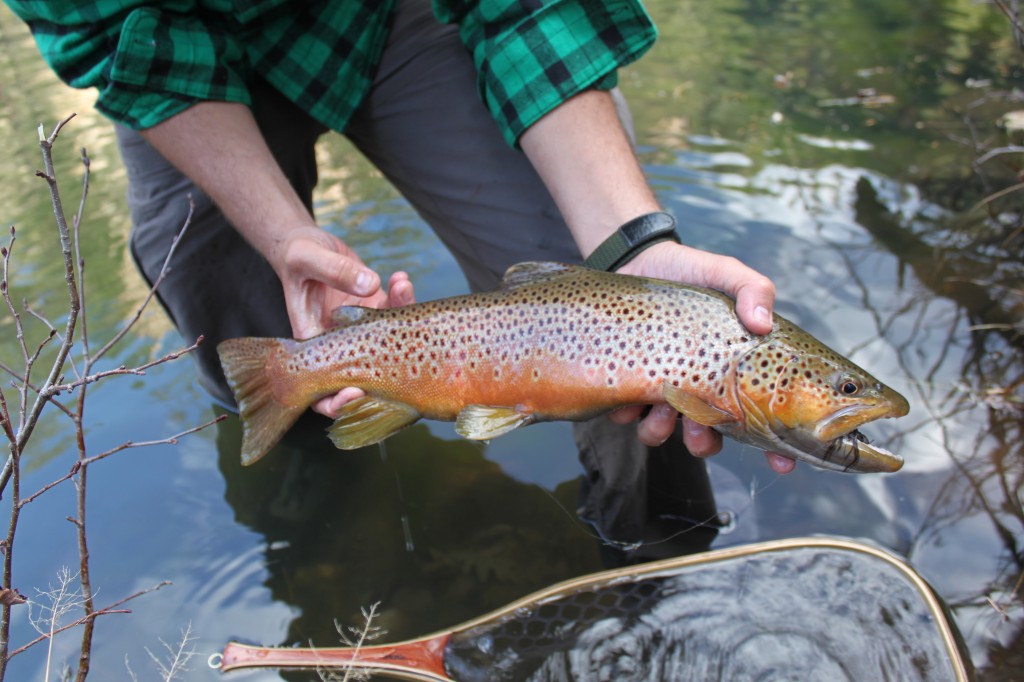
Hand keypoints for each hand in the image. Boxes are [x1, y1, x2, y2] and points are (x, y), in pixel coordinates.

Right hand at [273, 226, 414, 416]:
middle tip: (405, 349)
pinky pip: (394, 313)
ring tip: (402, 288)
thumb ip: (335, 270)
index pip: (322, 390)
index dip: (339, 401)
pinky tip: (399, 278)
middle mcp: (339, 343)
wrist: (307, 243)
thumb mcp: (307, 257)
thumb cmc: (296, 255)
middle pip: (365, 374)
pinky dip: (402, 297)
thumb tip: (370, 285)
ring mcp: (360, 328)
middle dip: (389, 368)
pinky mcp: (374, 310)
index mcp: (312, 343)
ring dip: (401, 320)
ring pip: (389, 342)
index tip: (357, 391)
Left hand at [612, 241, 795, 474]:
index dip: (776, 447)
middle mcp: (696, 388)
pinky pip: (626, 414)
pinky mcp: (625, 382)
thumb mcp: (725, 273)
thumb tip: (762, 323)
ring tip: (662, 405)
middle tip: (701, 430)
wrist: (634, 260)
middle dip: (704, 443)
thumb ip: (752, 290)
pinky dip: (629, 410)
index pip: (760, 418)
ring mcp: (660, 388)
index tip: (784, 463)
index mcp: (729, 372)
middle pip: (707, 438)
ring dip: (663, 430)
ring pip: (663, 432)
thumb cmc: (688, 271)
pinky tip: (630, 390)